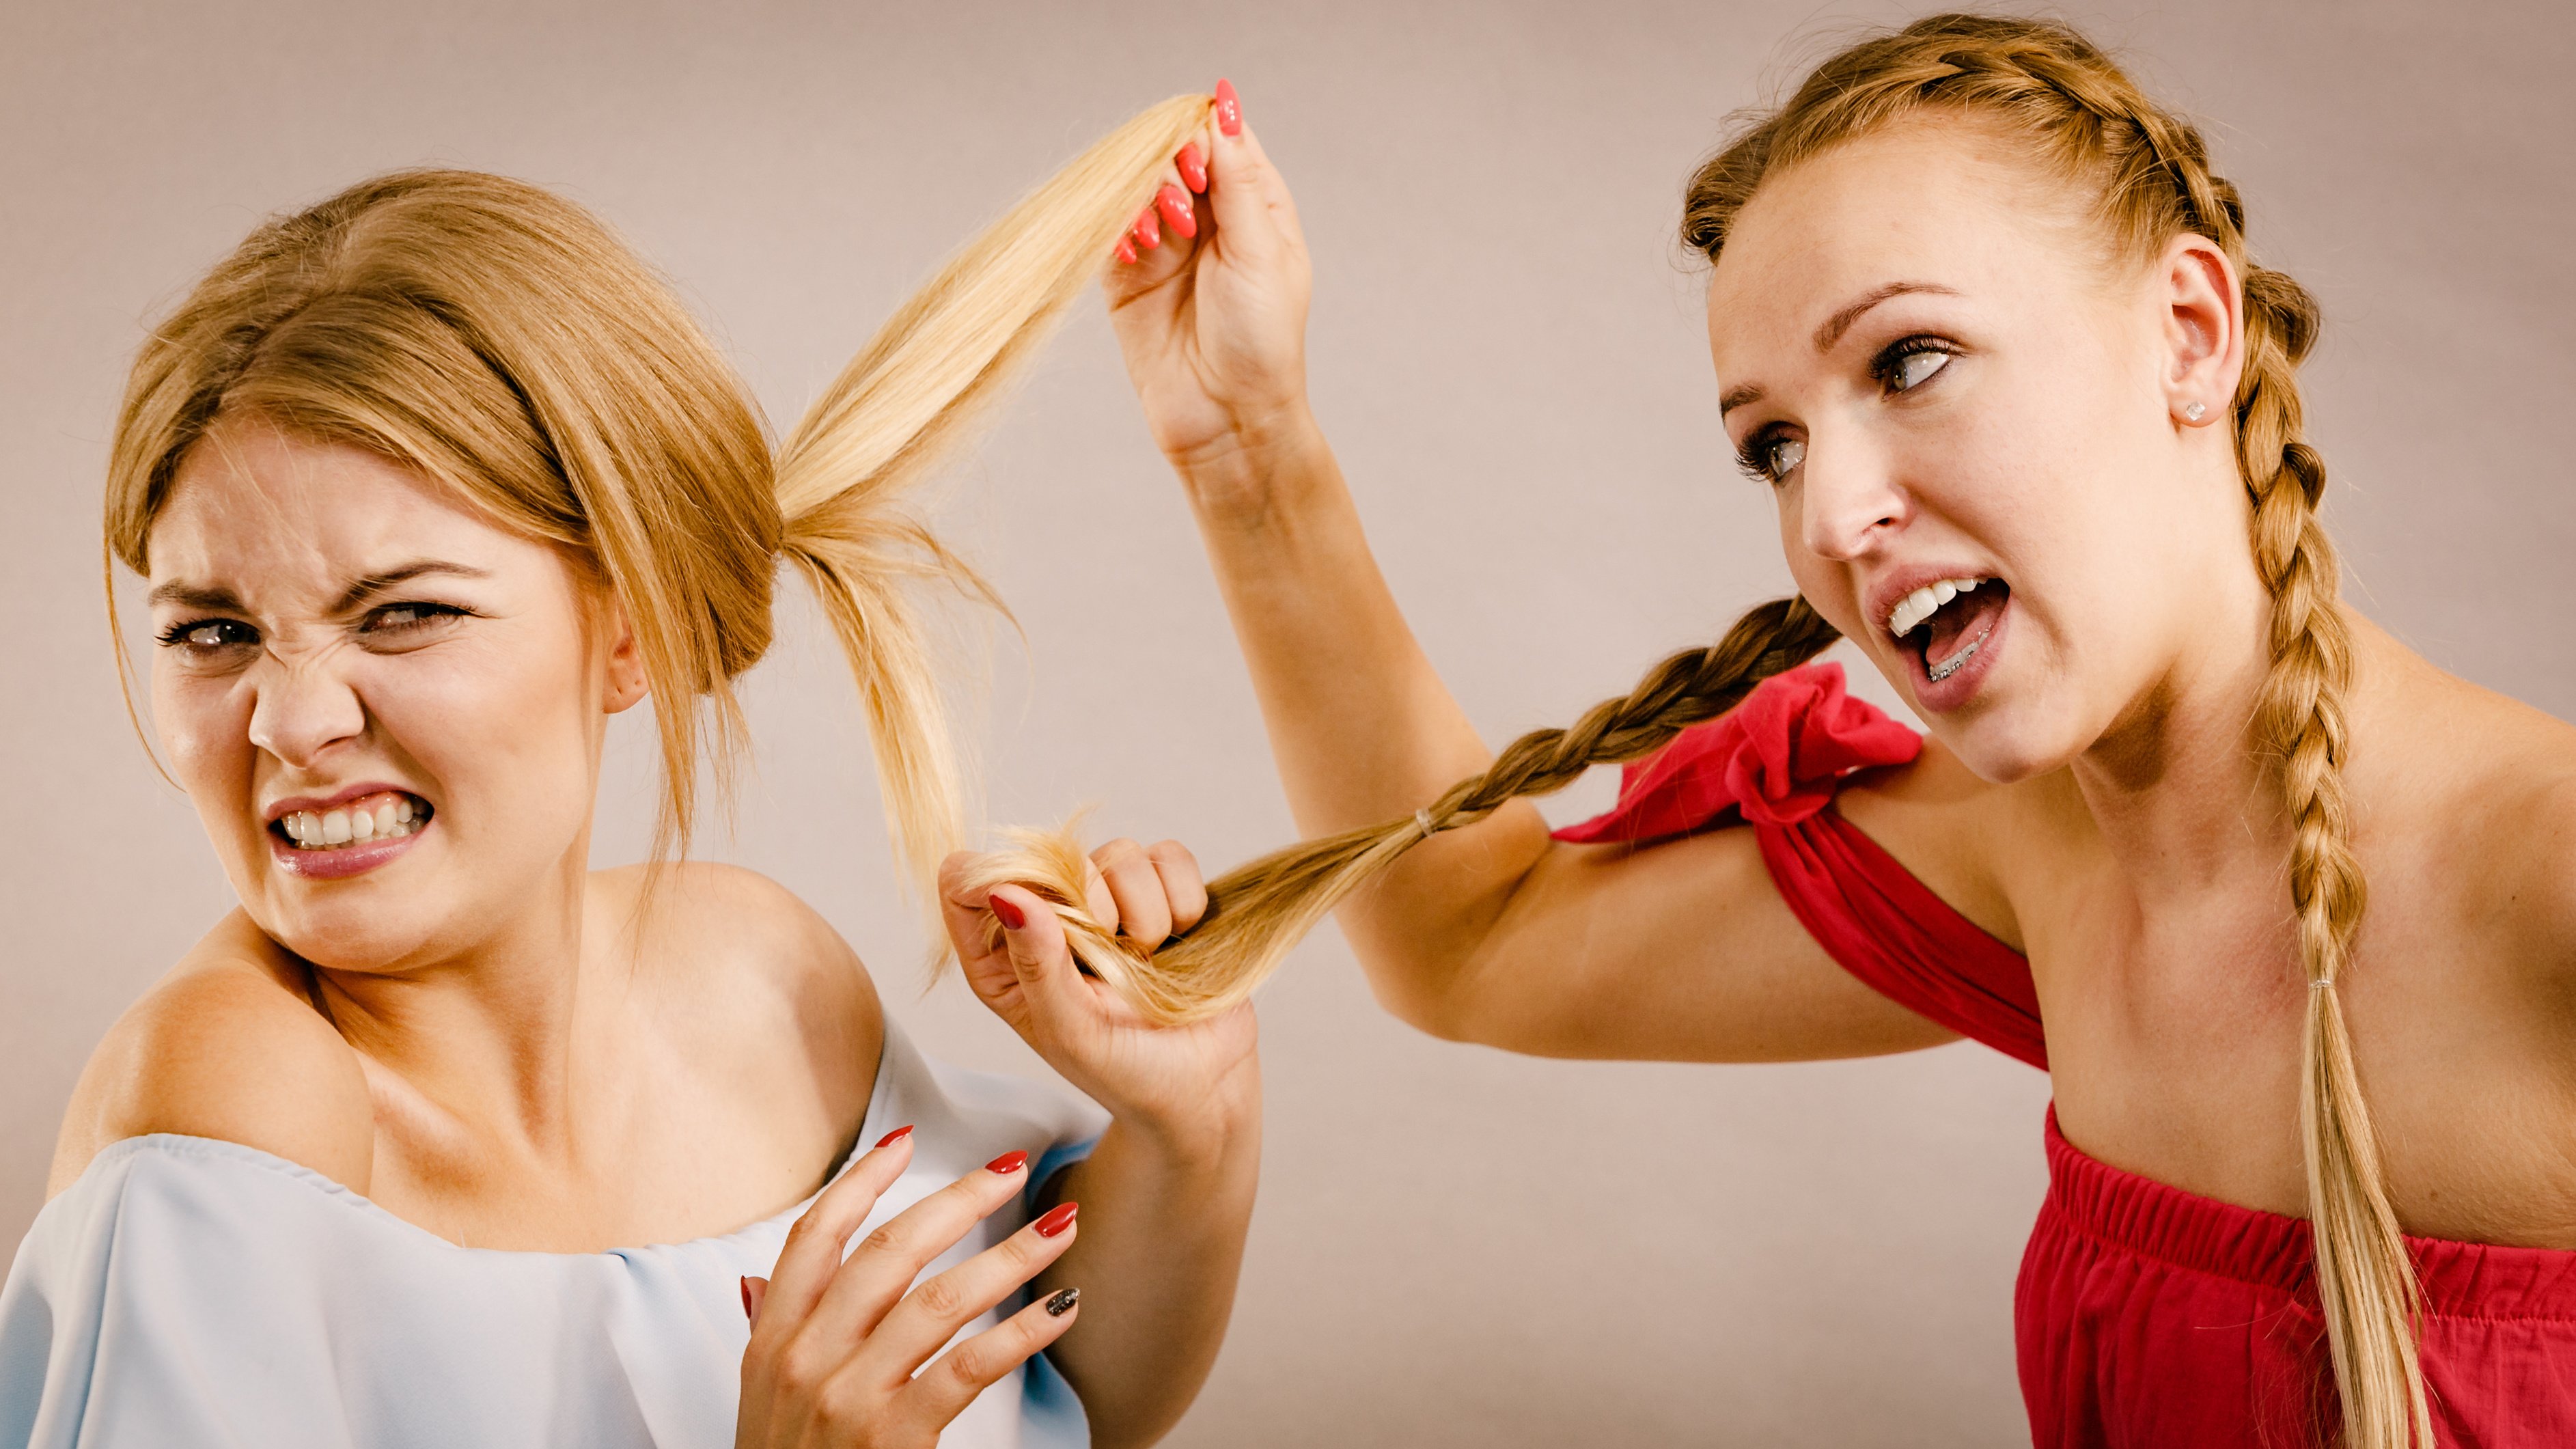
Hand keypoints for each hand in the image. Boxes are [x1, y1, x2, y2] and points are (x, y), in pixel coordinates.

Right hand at [736, 1132, 1081, 1448]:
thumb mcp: (760, 1402)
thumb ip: (769, 1336)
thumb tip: (760, 1281)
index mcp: (770, 1340)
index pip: (814, 1236)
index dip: (862, 1182)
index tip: (908, 1140)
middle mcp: (803, 1360)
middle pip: (889, 1253)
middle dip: (959, 1200)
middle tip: (1014, 1166)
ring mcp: (846, 1398)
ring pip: (937, 1300)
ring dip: (1009, 1255)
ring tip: (1060, 1226)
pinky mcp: (891, 1438)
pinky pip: (968, 1365)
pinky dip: (1020, 1330)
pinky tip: (1060, 1309)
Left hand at [941, 839, 1257, 1146]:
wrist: (1205, 1092)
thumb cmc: (1126, 1075)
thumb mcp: (1069, 1031)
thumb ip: (1037, 963)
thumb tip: (1005, 893)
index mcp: (1002, 958)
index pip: (965, 881)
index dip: (996, 877)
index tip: (1039, 907)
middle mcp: (1051, 923)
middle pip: (1053, 854)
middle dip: (1093, 902)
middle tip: (1113, 951)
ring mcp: (1109, 904)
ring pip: (1120, 853)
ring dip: (1146, 910)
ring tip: (1150, 959)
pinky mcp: (1162, 894)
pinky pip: (1169, 857)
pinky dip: (1183, 898)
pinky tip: (1181, 939)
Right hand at [1105, 79, 1318, 491]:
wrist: (1225, 418)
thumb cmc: (1261, 342)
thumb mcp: (1259, 251)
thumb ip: (1236, 178)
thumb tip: (1224, 103)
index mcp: (1255, 203)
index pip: (1220, 135)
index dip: (1202, 137)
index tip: (1199, 170)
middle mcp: (1208, 217)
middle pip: (1172, 152)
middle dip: (1168, 168)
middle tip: (1180, 212)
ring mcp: (1164, 243)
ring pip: (1135, 184)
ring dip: (1140, 199)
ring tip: (1158, 238)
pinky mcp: (1125, 274)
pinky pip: (1106, 227)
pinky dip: (1113, 229)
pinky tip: (1132, 252)